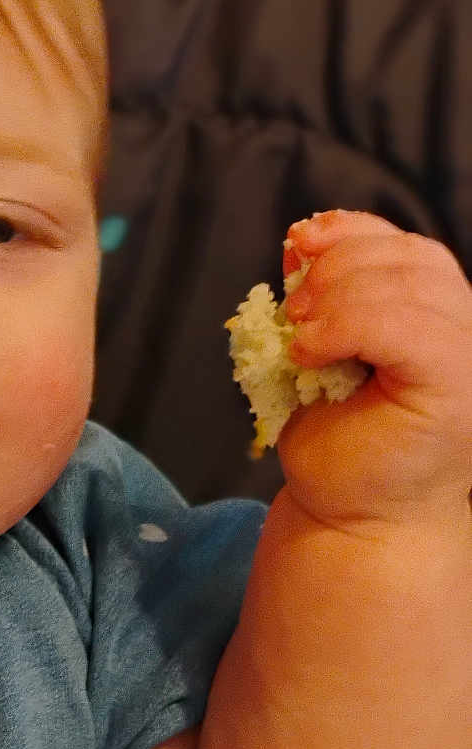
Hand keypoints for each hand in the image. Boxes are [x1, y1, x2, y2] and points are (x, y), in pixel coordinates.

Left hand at [277, 211, 471, 531]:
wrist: (355, 517)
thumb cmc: (342, 445)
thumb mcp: (322, 352)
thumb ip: (325, 298)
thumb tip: (299, 241)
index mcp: (440, 315)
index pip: (408, 247)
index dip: (351, 232)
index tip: (296, 243)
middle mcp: (468, 330)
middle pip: (413, 258)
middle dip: (340, 266)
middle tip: (293, 309)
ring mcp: (470, 358)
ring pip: (411, 286)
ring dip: (340, 298)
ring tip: (300, 336)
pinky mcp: (459, 386)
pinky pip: (408, 329)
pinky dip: (348, 326)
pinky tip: (310, 353)